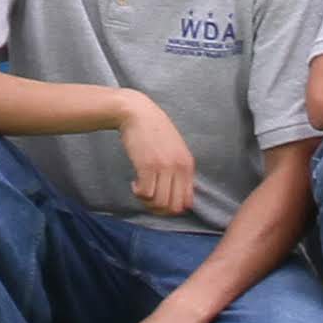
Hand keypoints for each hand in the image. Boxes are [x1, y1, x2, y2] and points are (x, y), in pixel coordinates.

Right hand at [111, 91, 202, 217]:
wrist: (138, 112)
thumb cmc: (154, 130)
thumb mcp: (175, 149)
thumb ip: (179, 170)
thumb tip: (176, 196)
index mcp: (188, 165)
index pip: (187, 202)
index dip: (172, 208)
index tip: (160, 200)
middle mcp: (179, 168)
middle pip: (173, 208)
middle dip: (159, 210)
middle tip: (148, 200)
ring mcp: (164, 167)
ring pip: (159, 203)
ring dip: (147, 202)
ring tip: (140, 191)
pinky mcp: (147, 166)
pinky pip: (145, 194)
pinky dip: (138, 194)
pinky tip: (134, 184)